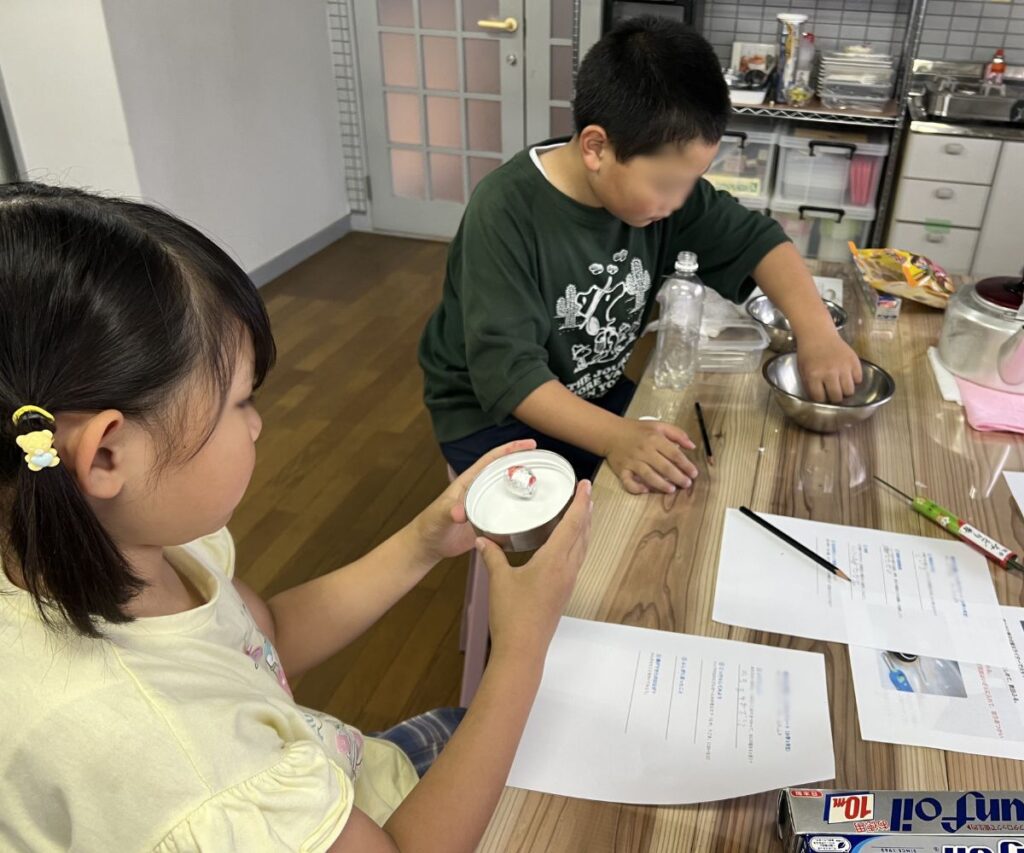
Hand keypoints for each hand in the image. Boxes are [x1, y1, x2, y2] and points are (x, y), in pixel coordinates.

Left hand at [413, 439, 537, 563]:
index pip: (492, 459)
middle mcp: (480, 490)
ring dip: (525, 486)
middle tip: (546, 462)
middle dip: (524, 463)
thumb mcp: (439, 515)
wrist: (429, 546)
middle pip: (505, 472)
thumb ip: (449, 511)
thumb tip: (460, 513)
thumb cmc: (430, 525)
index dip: (510, 449)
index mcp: (470, 481)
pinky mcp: (490, 522)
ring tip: (546, 484)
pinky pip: (509, 511)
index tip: (530, 444)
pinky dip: (522, 509)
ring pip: (509, 490)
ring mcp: (486, 505)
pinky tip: (535, 512)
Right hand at [476, 480, 591, 658]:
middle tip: (584, 492)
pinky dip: (576, 543)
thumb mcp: (498, 580)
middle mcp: (567, 569)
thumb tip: (483, 538)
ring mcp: (568, 581)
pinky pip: (576, 559)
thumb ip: (492, 556)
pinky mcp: (564, 591)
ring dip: (584, 527)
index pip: (573, 524)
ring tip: (580, 511)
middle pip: (583, 533)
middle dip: (586, 511)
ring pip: (582, 547)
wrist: (522, 650)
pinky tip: (567, 542)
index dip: (580, 502)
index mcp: (554, 561)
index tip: (585, 484)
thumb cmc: (511, 614)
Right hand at [605, 417, 697, 494]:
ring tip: (671, 489)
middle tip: (687, 484)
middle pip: (664, 466)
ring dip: (661, 484)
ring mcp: (632, 461)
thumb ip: (677, 434)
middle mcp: (644, 450)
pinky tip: (645, 490)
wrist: (611, 433)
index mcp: (654, 439)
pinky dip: (636, 487)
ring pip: (648, 475)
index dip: (686, 465)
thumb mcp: (658, 425)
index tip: (694, 473)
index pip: (674, 454)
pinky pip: (628, 481)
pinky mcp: (622, 470)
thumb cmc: (637, 430)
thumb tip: (692, 446)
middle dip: (677, 477)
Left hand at [796, 330, 862, 402]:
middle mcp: (830, 372)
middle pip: (837, 397)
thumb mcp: (803, 370)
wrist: (818, 334)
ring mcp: (843, 366)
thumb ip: (810, 386)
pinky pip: (858, 379)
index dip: (822, 400)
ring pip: (850, 391)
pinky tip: (847, 375)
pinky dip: (854, 380)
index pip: (821, 398)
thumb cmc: (808, 353)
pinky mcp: (854, 361)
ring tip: (841, 386)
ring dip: (846, 391)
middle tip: (833, 394)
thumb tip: (819, 401)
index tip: (823, 399)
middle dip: (835, 398)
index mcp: (814, 375)